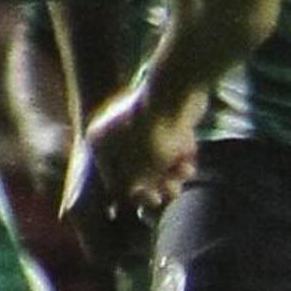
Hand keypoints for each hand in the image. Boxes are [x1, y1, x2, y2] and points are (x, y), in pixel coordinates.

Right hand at [68, 81, 201, 232]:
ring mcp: (141, 122)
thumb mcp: (140, 170)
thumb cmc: (152, 134)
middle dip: (157, 182)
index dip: (134, 193)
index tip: (153, 200)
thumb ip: (134, 188)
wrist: (177, 89)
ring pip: (156, 157)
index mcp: (100, 141)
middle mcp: (115, 131)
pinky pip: (170, 143)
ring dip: (172, 171)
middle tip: (172, 191)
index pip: (113, 177)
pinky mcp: (165, 116)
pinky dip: (179, 153)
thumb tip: (129, 199)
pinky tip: (189, 158)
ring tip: (185, 173)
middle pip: (136, 168)